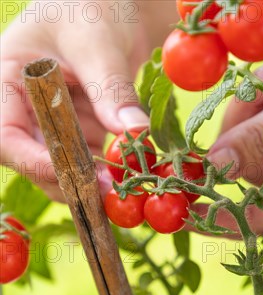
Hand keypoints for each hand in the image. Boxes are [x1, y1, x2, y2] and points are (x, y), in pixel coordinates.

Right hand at [0, 1, 174, 200]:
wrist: (111, 8)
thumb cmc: (90, 7)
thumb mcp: (98, 42)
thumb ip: (111, 88)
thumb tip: (133, 132)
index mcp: (7, 82)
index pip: (6, 137)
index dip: (35, 161)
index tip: (74, 173)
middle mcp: (24, 111)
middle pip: (32, 162)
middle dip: (67, 181)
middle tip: (106, 191)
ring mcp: (52, 127)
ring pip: (59, 171)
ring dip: (87, 185)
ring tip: (119, 191)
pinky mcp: (78, 136)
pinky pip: (85, 165)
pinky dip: (103, 177)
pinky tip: (125, 181)